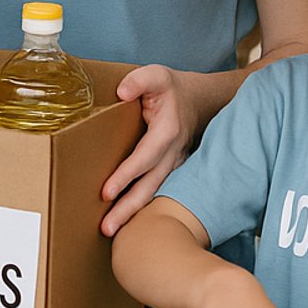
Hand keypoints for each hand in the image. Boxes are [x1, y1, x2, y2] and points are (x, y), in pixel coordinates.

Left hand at [101, 64, 193, 234]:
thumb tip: (121, 92)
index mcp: (167, 133)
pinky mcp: (171, 171)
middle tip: (107, 228)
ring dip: (134, 214)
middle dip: (128, 209)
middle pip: (150, 187)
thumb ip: (139, 80)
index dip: (126, 175)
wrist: (201, 101)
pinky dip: (143, 208)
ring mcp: (174, 165)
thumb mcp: (157, 75)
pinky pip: (156, 191)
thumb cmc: (173, 89)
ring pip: (154, 194)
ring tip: (111, 233)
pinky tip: (126, 222)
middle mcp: (172, 154)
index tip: (106, 192)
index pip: (144, 158)